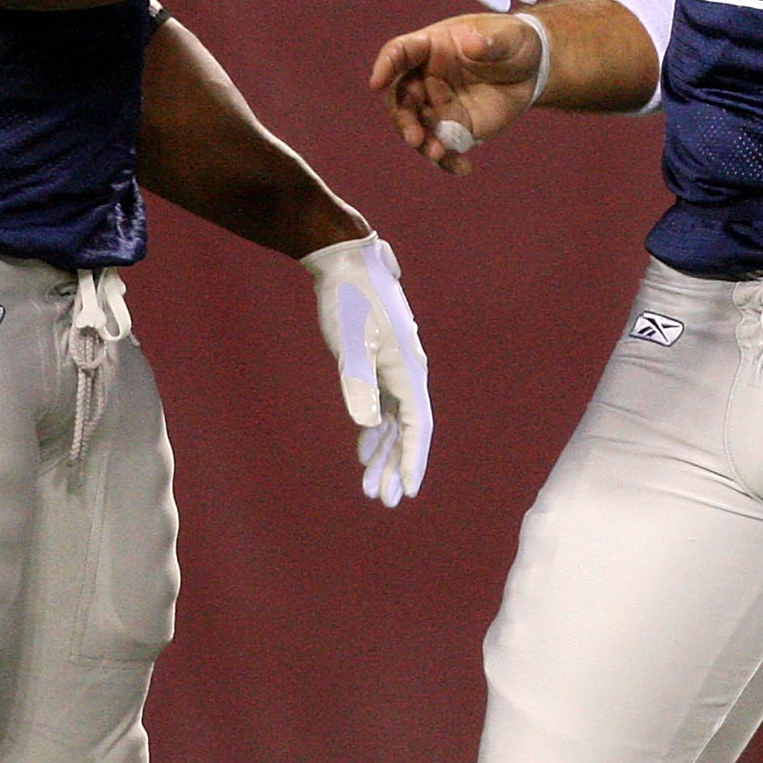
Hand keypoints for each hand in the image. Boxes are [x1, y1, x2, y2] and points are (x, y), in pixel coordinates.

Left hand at [303, 234, 432, 504]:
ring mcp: (395, 366)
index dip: (413, 459)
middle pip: (408, 428)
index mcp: (407, 367)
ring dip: (385, 452)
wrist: (345, 261)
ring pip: (395, 420)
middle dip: (396, 465)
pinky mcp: (380, 361)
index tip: (407, 490)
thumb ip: (357, 382)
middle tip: (383, 500)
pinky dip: (375, 430)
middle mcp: (408, 370)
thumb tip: (367, 424)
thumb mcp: (349, 341)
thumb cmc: (348, 300)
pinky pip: (384, 406)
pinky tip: (363, 449)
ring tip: (370, 485)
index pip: (417, 424)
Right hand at [370, 12, 544, 172]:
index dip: (385, 66)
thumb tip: (472, 45)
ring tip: (438, 153)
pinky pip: (442, 146)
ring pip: (417, 126)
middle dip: (403, 119)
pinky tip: (461, 167)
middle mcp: (426, 77)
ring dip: (422, 142)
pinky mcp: (454, 127)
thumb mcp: (509, 36)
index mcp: (431, 46)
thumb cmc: (513, 42)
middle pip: (400, 97)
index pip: (399, 52)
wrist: (532, 69)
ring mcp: (437, 104)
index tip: (376, 84)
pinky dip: (448, 160)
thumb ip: (491, 42)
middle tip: (415, 136)